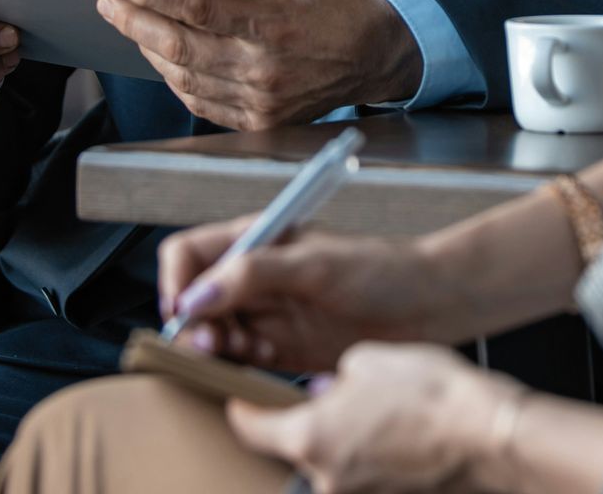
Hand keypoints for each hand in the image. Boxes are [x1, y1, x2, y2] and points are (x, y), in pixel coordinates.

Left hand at [95, 0, 421, 130]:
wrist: (374, 58)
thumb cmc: (335, 11)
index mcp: (275, 25)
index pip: (198, 8)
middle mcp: (263, 69)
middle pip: (179, 46)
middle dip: (134, 19)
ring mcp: (259, 103)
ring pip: (181, 76)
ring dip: (147, 47)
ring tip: (127, 22)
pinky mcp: (256, 122)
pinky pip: (198, 100)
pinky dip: (172, 76)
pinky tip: (158, 53)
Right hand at [158, 218, 472, 372]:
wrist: (426, 305)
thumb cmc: (381, 270)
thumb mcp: (316, 265)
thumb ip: (255, 274)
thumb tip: (197, 296)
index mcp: (255, 238)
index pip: (187, 254)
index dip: (177, 283)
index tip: (185, 314)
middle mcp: (252, 274)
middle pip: (192, 299)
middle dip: (196, 324)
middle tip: (218, 344)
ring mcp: (264, 311)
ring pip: (211, 332)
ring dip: (219, 347)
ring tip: (252, 351)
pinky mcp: (278, 346)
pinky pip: (239, 358)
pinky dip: (242, 364)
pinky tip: (271, 360)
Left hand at [228, 344, 515, 493]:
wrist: (485, 431)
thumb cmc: (429, 392)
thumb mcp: (366, 361)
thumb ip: (331, 379)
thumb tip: (328, 392)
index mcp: (307, 436)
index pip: (250, 428)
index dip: (242, 406)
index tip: (240, 395)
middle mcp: (324, 476)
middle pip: (291, 448)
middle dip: (300, 421)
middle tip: (323, 394)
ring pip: (329, 462)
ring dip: (338, 439)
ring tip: (372, 409)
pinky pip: (361, 474)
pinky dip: (367, 454)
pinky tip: (394, 430)